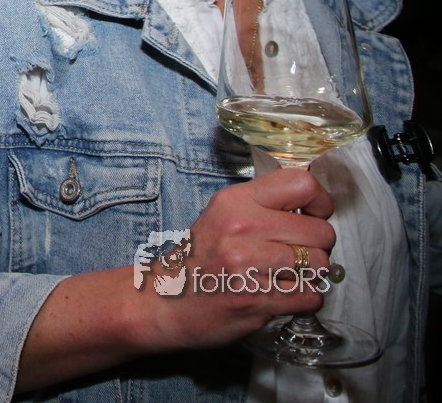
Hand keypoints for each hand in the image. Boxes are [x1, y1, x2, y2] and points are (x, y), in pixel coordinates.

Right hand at [146, 167, 334, 351]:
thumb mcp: (222, 216)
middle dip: (317, 247)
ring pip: (321, 265)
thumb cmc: (200, 260)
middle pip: (320, 231)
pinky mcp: (257, 298)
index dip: (321, 202)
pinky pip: (311, 296)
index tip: (315, 215)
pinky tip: (279, 295)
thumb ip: (262, 204)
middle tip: (294, 254)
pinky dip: (303, 300)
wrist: (165, 301)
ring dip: (311, 276)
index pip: (302, 184)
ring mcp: (248, 263)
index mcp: (234, 201)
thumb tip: (312, 199)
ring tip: (284, 276)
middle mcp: (241, 227)